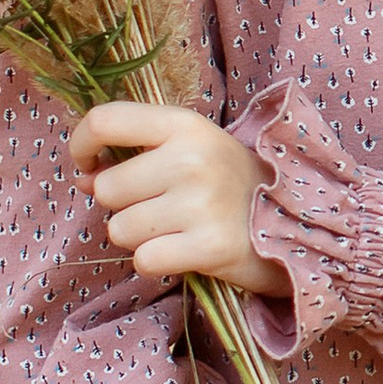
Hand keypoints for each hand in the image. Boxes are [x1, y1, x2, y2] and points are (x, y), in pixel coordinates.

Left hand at [70, 100, 281, 293]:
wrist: (299, 224)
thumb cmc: (232, 185)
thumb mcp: (191, 151)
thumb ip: (135, 155)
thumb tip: (82, 178)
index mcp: (185, 125)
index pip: (106, 120)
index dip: (82, 145)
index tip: (88, 165)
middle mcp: (191, 159)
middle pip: (107, 188)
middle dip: (122, 205)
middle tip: (159, 208)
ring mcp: (201, 204)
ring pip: (120, 229)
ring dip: (139, 237)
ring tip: (175, 230)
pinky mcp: (210, 246)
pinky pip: (144, 260)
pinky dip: (156, 263)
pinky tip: (182, 252)